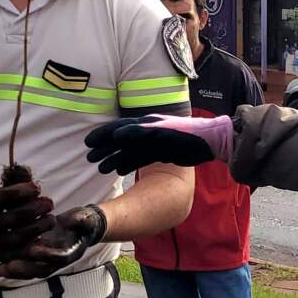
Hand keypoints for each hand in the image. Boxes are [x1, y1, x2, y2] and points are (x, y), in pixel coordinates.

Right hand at [0, 183, 55, 260]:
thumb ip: (9, 190)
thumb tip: (34, 186)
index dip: (20, 192)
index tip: (37, 187)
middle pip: (10, 218)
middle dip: (34, 209)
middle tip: (49, 203)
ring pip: (16, 237)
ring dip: (38, 227)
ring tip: (50, 219)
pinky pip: (18, 253)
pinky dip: (34, 245)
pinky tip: (45, 236)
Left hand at [0, 204, 107, 278]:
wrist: (83, 228)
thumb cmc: (84, 221)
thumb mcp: (85, 218)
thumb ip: (80, 219)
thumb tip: (72, 220)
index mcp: (71, 252)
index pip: (59, 257)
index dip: (46, 254)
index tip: (33, 249)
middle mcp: (58, 261)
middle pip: (41, 270)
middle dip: (24, 269)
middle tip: (8, 266)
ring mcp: (47, 262)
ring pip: (29, 271)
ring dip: (13, 272)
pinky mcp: (37, 259)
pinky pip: (23, 267)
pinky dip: (10, 269)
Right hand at [85, 115, 229, 173]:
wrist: (209, 142)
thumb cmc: (186, 135)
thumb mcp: (162, 133)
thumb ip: (139, 133)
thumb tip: (117, 135)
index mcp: (146, 125)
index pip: (119, 128)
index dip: (103, 135)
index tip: (88, 143)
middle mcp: (148, 133)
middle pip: (121, 141)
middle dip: (105, 148)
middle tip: (89, 158)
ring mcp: (155, 143)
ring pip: (129, 151)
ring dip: (114, 158)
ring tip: (100, 169)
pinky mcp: (162, 154)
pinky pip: (141, 159)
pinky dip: (128, 164)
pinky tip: (118, 172)